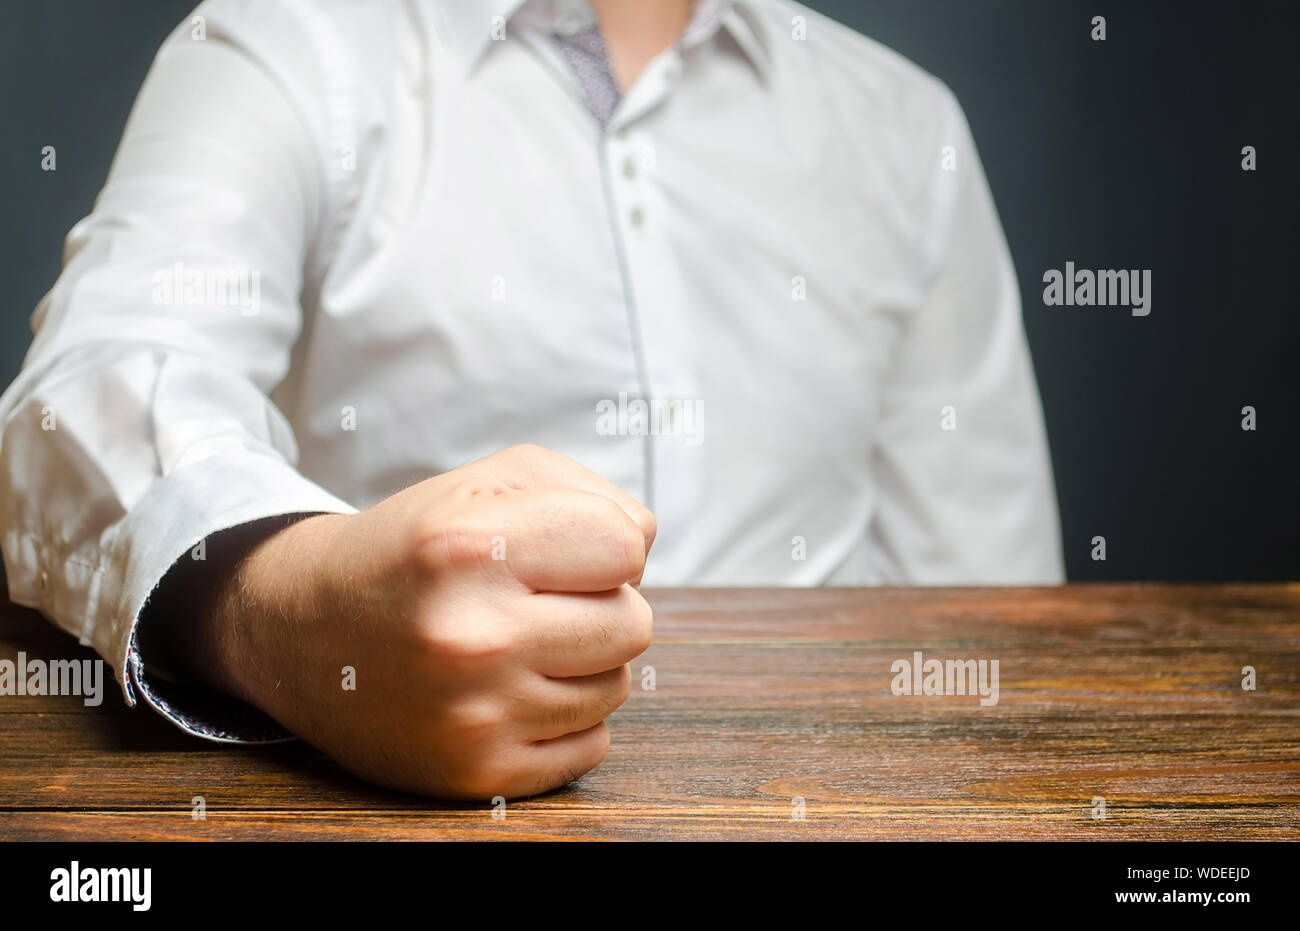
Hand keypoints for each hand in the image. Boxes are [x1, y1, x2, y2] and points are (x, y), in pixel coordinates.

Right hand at [188, 444, 655, 798]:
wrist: (302, 631)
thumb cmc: (416, 549)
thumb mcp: (486, 481)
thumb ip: (588, 493)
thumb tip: (647, 545)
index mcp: (469, 546)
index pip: (627, 547)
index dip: (604, 544)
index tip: (560, 551)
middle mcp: (470, 635)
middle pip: (634, 623)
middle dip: (600, 605)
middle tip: (538, 602)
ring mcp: (474, 713)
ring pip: (615, 686)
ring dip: (581, 663)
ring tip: (515, 645)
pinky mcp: (478, 774)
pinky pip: (591, 746)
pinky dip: (564, 719)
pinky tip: (509, 693)